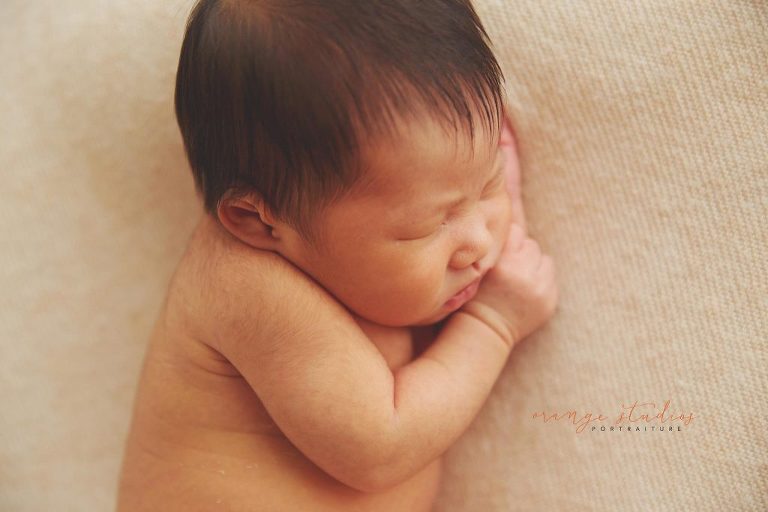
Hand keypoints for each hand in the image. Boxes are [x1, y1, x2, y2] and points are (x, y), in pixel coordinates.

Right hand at [461, 222, 557, 347]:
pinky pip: (549, 274)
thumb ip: (487, 234)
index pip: (514, 229)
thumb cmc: (472, 292)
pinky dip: (540, 278)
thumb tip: (505, 178)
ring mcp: (538, 288)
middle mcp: (521, 274)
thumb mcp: (473, 261)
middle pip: (529, 243)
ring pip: (540, 256)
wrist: (485, 330)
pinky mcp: (550, 300)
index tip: (506, 220)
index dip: (507, 237)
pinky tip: (525, 289)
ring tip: (515, 279)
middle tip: (505, 270)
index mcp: (500, 263)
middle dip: (519, 251)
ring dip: (530, 263)